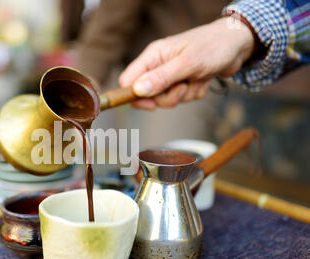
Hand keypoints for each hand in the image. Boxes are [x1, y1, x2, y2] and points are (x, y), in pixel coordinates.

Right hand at [119, 17, 254, 109]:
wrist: (238, 44)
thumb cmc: (213, 46)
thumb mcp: (187, 63)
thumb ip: (161, 78)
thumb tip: (137, 91)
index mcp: (153, 56)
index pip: (128, 80)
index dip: (135, 96)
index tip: (151, 105)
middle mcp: (158, 66)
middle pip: (148, 95)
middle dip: (168, 97)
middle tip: (184, 87)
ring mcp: (171, 75)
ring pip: (167, 99)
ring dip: (185, 95)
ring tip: (197, 79)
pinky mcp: (183, 82)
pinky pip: (182, 98)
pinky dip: (195, 93)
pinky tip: (203, 79)